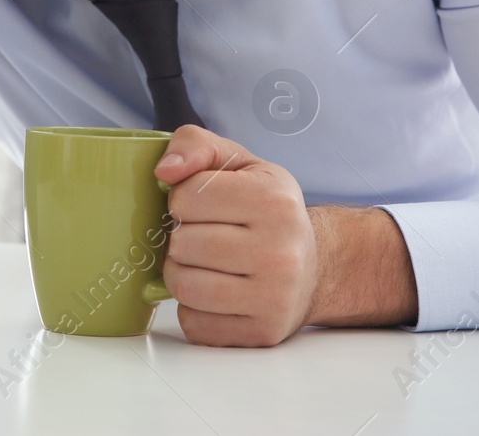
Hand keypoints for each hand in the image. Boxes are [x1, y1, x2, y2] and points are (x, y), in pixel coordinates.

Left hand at [154, 125, 418, 346]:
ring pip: (184, 287)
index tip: (202, 205)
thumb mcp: (239, 163)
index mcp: (274, 200)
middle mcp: (280, 251)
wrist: (314, 265)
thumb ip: (195, 146)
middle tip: (203, 236)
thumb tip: (164, 171)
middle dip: (182, 238)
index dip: (183, 199)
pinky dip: (194, 309)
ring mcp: (274, 297)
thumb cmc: (266, 210)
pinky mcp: (262, 332)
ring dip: (181, 274)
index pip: (186, 197)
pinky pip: (195, 324)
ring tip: (202, 263)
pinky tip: (215, 292)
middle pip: (183, 244)